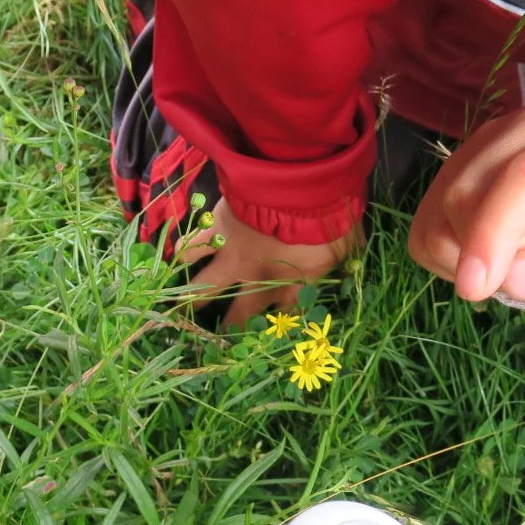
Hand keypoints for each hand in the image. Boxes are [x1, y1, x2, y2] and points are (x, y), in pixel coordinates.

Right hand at [180, 200, 351, 328]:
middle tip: (218, 340)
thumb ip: (348, 262)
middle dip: (231, 330)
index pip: (285, 318)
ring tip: (178, 310)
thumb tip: (352, 274)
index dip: (276, 331)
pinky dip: (182, 254)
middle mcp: (260, 279)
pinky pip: (192, 247)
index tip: (266, 341)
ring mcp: (234, 257)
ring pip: (206, 288)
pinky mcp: (218, 231)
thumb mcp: (350, 244)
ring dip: (193, 300)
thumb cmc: (331, 214)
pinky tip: (171, 261)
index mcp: (295, 285)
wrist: (302, 183)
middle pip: (240, 315)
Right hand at [409, 97, 524, 309]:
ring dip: (468, 252)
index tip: (475, 289)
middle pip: (471, 189)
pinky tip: (494, 252)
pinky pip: (430, 214)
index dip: (494, 232)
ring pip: (443, 201)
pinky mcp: (467, 158)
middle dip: (489, 251)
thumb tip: (515, 278)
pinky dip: (450, 249)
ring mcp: (496, 135)